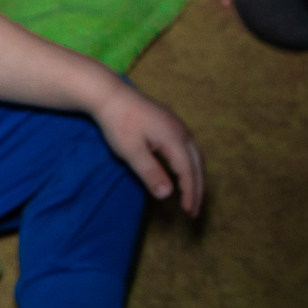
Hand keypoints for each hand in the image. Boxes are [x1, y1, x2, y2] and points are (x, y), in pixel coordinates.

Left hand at [92, 85, 203, 214]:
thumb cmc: (119, 123)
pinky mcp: (171, 123)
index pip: (188, 172)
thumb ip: (150, 173)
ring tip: (192, 195)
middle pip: (197, 165)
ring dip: (196, 177)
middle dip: (197, 189)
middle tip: (194, 211)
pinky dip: (191, 164)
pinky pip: (189, 148)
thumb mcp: (132, 152)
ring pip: (195, 156)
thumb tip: (168, 195)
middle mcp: (182, 132)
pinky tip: (183, 171)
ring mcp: (178, 125)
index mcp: (175, 139)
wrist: (110, 95)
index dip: (190, 193)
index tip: (189, 212)